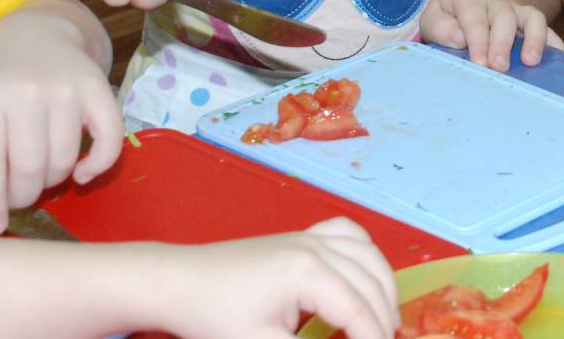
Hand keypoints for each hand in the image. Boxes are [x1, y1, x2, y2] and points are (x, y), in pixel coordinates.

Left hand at [0, 0, 121, 234]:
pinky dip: (97, 166)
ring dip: (54, 183)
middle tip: (20, 200)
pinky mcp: (99, 88)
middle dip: (23, 196)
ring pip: (64, 160)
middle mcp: (28, 91)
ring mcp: (67, 89)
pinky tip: (81, 175)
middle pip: (30, 167)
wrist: (36, 33)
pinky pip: (108, 139)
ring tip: (43, 180)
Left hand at [159, 217, 398, 338]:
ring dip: (384, 288)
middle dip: (384, 318)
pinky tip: (367, 274)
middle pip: (370, 283)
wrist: (178, 282)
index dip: (374, 338)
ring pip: (369, 256)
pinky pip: (351, 234)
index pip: (357, 310)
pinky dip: (367, 254)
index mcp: (307, 272)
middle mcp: (318, 246)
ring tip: (385, 320)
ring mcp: (312, 235)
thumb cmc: (213, 317)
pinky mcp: (304, 234)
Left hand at [423, 0, 563, 70]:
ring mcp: (517, 10)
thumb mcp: (434, 17)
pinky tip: (560, 60)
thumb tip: (460, 38)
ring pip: (532, 17)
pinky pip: (548, 28)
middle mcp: (496, 2)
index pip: (474, 17)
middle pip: (503, 16)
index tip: (480, 63)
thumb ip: (439, 27)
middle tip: (499, 67)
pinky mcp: (531, 21)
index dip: (478, 40)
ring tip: (532, 62)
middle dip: (502, 42)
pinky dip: (555, 43)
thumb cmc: (451, 17)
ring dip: (534, 39)